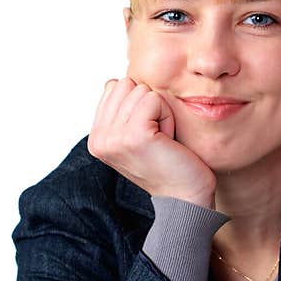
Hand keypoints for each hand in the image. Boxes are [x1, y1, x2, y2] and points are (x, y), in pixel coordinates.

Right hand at [87, 78, 216, 208]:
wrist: (184, 198)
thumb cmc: (168, 163)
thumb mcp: (135, 134)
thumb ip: (120, 110)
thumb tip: (114, 82)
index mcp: (96, 138)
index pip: (113, 87)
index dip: (138, 104)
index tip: (147, 135)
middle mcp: (99, 139)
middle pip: (126, 84)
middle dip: (149, 105)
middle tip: (157, 137)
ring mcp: (114, 138)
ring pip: (141, 91)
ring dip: (160, 112)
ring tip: (162, 140)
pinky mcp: (134, 136)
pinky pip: (154, 100)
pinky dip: (168, 116)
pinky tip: (167, 140)